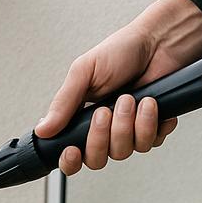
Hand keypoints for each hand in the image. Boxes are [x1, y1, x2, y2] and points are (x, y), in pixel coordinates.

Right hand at [37, 0, 201, 175]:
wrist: (158, 42)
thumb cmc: (122, 51)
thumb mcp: (84, 72)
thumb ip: (63, 103)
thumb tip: (42, 129)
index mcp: (81, 117)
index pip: (71, 154)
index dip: (71, 160)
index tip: (73, 150)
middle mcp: (104, 129)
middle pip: (97, 159)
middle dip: (102, 136)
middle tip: (106, 110)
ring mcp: (129, 131)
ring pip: (124, 151)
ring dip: (128, 124)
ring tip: (131, 98)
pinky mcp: (152, 129)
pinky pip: (150, 143)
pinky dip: (150, 122)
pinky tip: (150, 103)